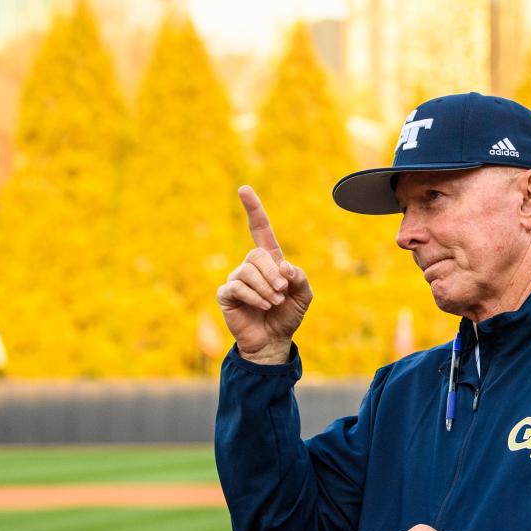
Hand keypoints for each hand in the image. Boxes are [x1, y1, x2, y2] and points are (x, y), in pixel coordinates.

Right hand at [216, 185, 313, 362]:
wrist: (274, 340)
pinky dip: (254, 297)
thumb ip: (299, 276)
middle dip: (273, 274)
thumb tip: (282, 267)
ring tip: (274, 302)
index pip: (259, 229)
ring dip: (266, 288)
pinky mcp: (226, 294)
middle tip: (282, 292)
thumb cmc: (288, 315)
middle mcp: (250, 266)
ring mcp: (236, 279)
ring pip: (247, 271)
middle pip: (257, 255)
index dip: (253, 209)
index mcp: (269, 261)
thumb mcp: (303, 294)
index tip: (244, 189)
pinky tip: (263, 306)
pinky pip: (237, 287)